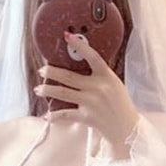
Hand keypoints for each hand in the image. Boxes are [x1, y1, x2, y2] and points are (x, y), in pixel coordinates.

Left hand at [34, 34, 139, 150]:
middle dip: (51, 72)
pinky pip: (66, 114)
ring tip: (38, 89)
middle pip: (69, 77)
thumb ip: (100, 76)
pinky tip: (47, 115)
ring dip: (48, 90)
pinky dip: (55, 116)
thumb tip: (81, 65)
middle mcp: (98, 88)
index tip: (67, 36)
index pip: (92, 57)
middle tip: (42, 70)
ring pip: (63, 93)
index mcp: (107, 77)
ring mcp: (91, 103)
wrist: (127, 128)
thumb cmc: (121, 105)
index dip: (79, 46)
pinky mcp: (87, 117)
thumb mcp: (115, 84)